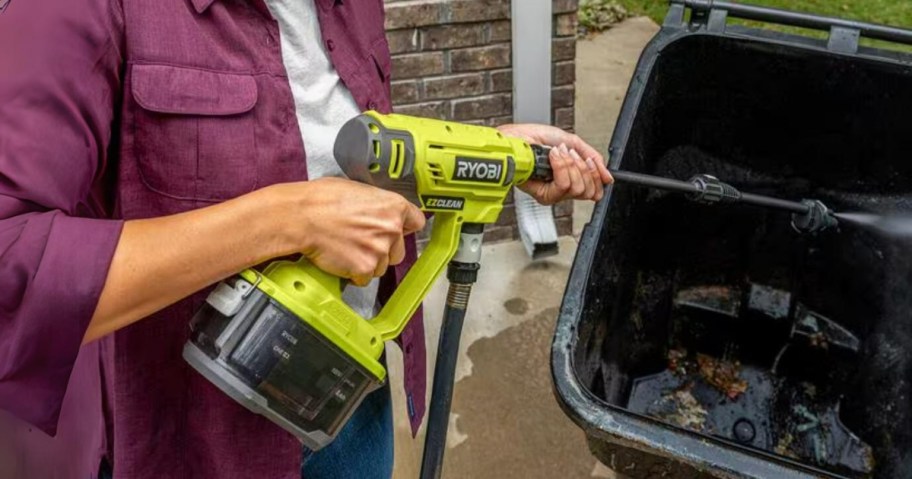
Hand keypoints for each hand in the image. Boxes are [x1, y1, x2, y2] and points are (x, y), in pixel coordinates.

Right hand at [270, 177, 425, 285]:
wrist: (302, 217)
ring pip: (382, 267)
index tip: (397, 232)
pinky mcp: (365, 268)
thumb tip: (381, 212)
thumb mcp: (358, 190)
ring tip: (346, 249)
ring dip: (367, 263)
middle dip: (382, 250)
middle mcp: (392, 228)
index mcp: (394, 206)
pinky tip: (341, 259)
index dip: (404, 228)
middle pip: (398, 251)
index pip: (416, 222)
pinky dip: (353, 274)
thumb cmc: (322, 200)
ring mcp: (380, 250)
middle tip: (360, 242)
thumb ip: (378, 205)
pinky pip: (364, 278)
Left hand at [496, 123, 612, 204]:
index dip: (596, 176)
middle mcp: (562, 190)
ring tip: (558, 153)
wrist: (518, 137)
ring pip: (577, 188)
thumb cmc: (537, 138)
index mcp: (571, 179)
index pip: (593, 192)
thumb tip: (608, 176)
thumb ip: (593, 158)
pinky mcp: (543, 194)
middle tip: (571, 154)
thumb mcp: (573, 143)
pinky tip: (553, 157)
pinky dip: (561, 167)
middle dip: (583, 168)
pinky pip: (564, 185)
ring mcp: (553, 194)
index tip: (591, 161)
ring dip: (570, 165)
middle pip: (588, 191)